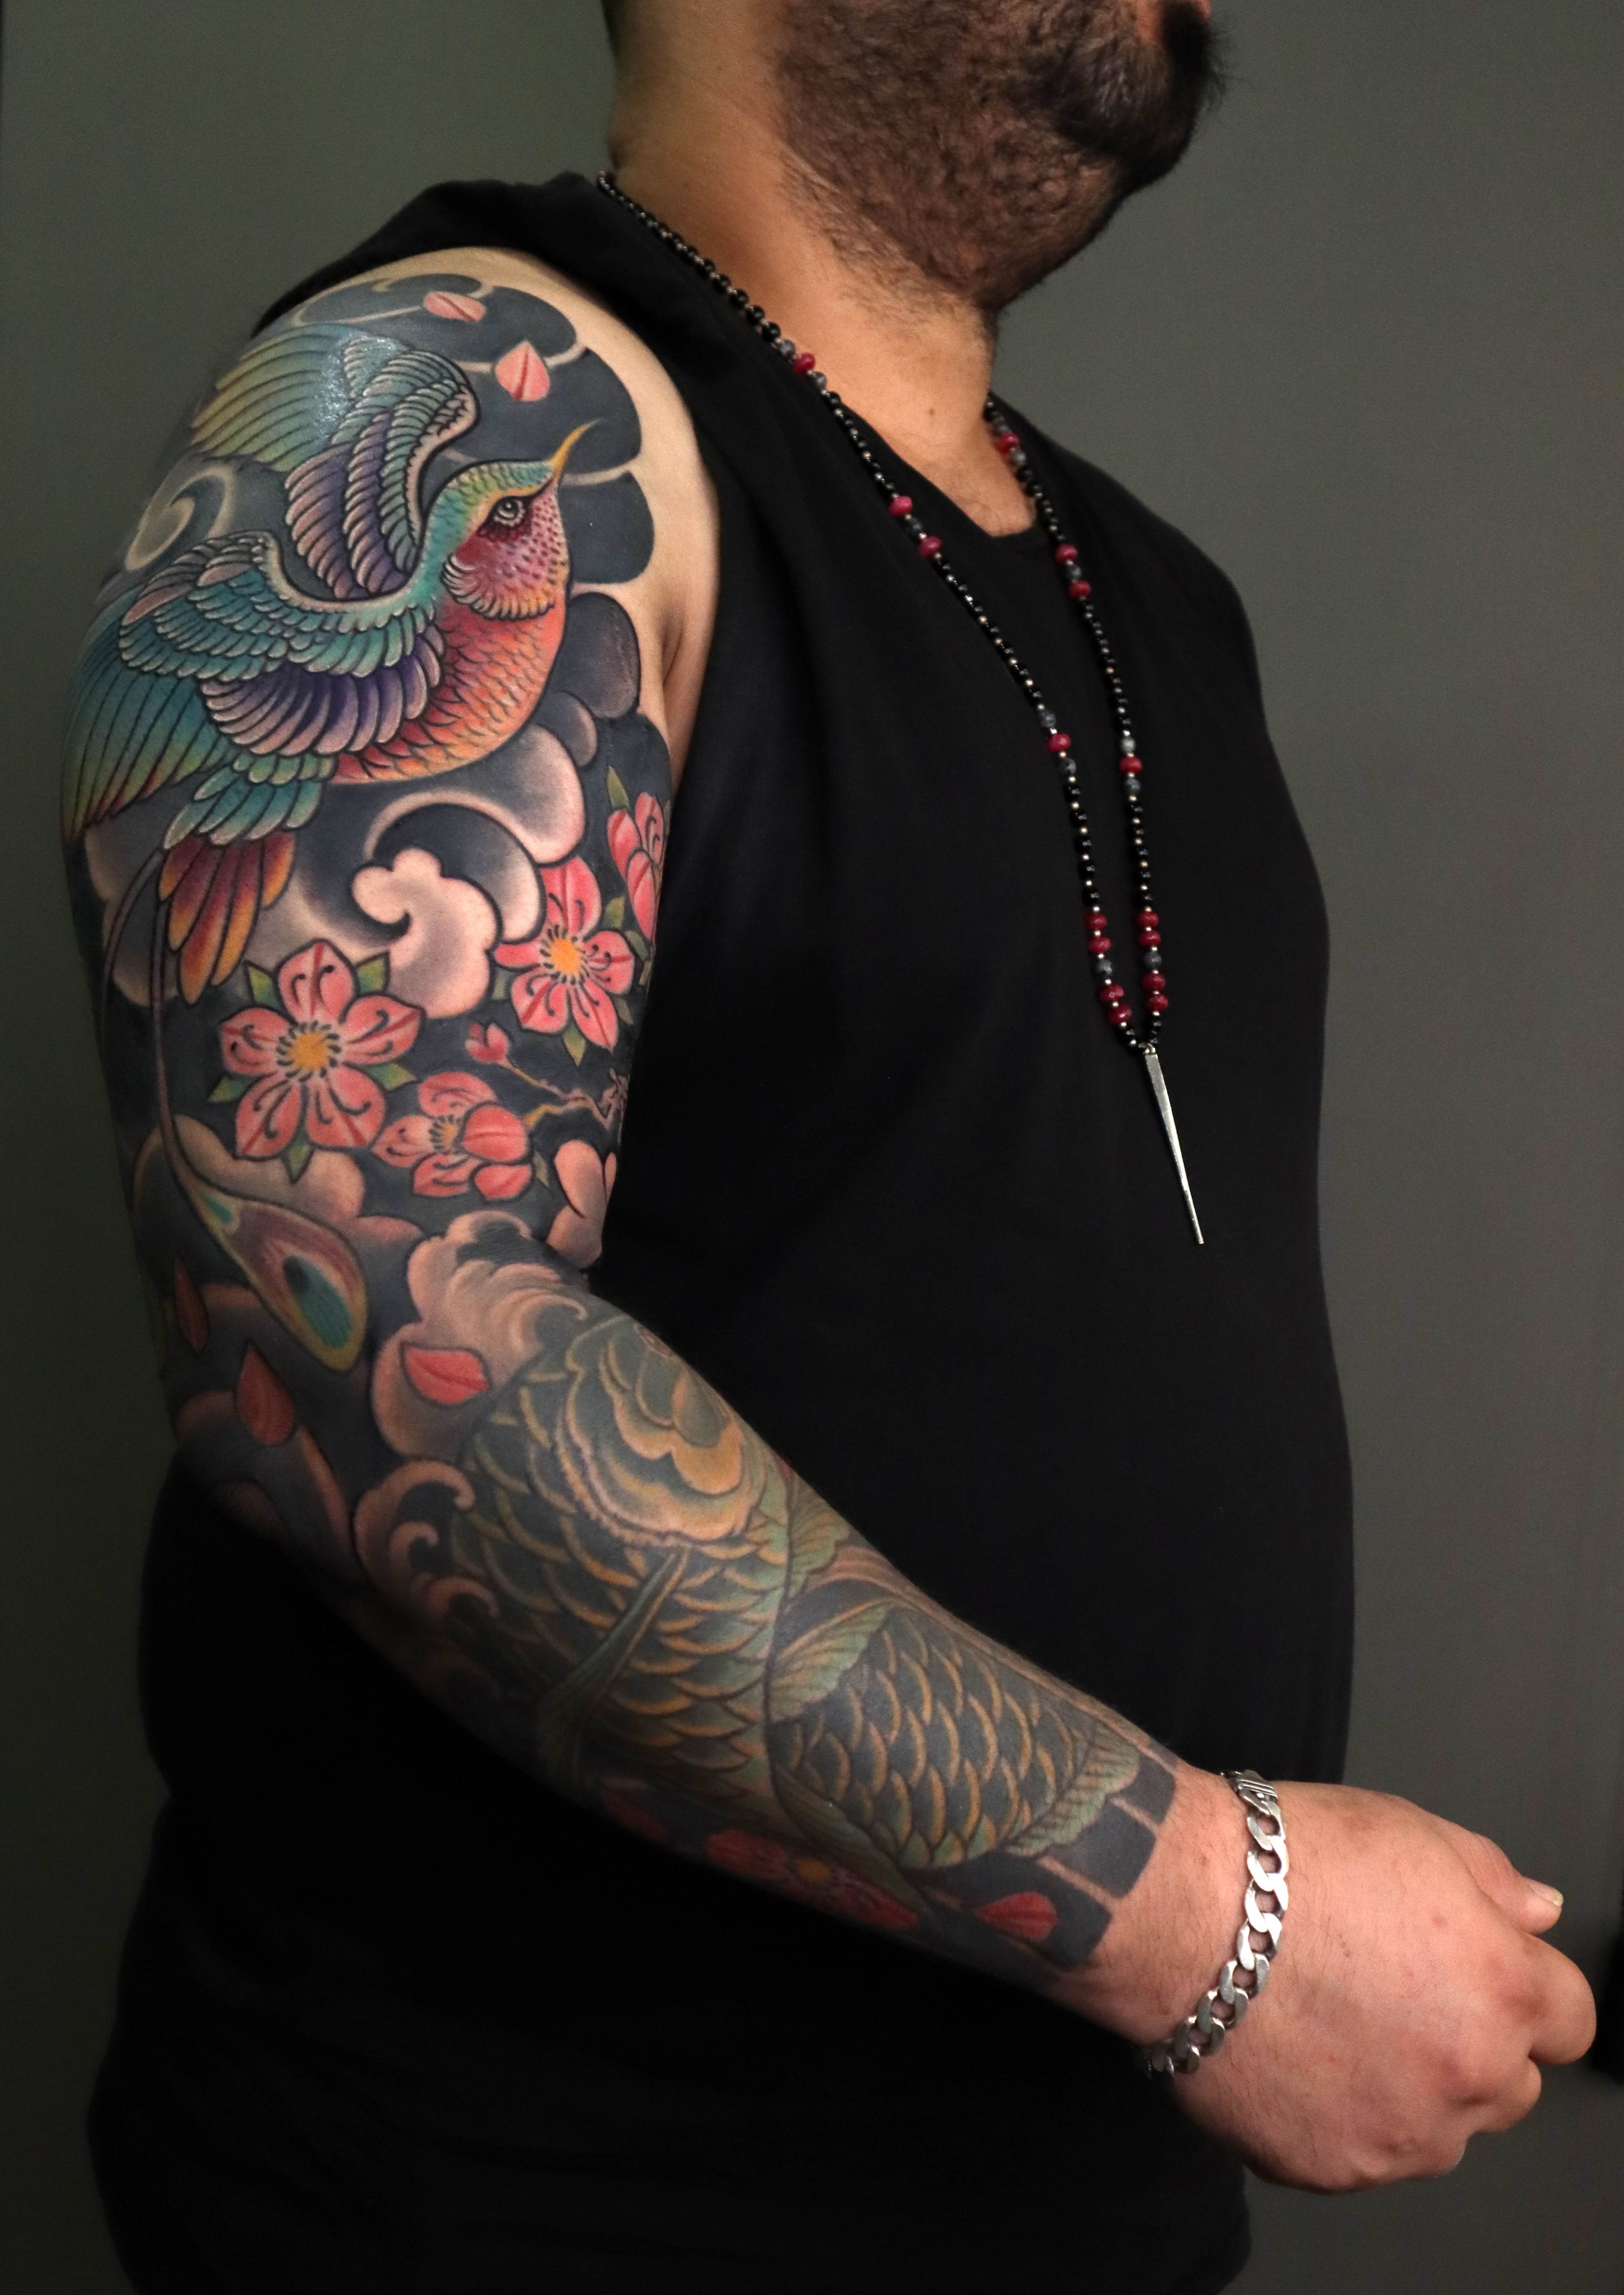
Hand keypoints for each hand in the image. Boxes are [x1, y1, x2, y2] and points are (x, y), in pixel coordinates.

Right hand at [1069, 1771, 1596, 2190]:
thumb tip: (1536, 1914)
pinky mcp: (1331, 2167)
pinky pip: (1360, 2154)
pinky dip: (1337, 2116)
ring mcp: (1399, 2134)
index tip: (1477, 1973)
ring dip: (1408, 2090)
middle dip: (1470, 2045)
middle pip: (1510, 2085)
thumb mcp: (1407, 1830)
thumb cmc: (1284, 1863)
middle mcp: (1466, 2075)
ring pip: (1438, 2131)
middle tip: (1392, 1993)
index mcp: (1501, 1989)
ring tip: (1333, 2023)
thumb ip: (1491, 1880)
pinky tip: (1293, 2053)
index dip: (1523, 1988)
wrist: (1178, 1913)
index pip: (1570, 2022)